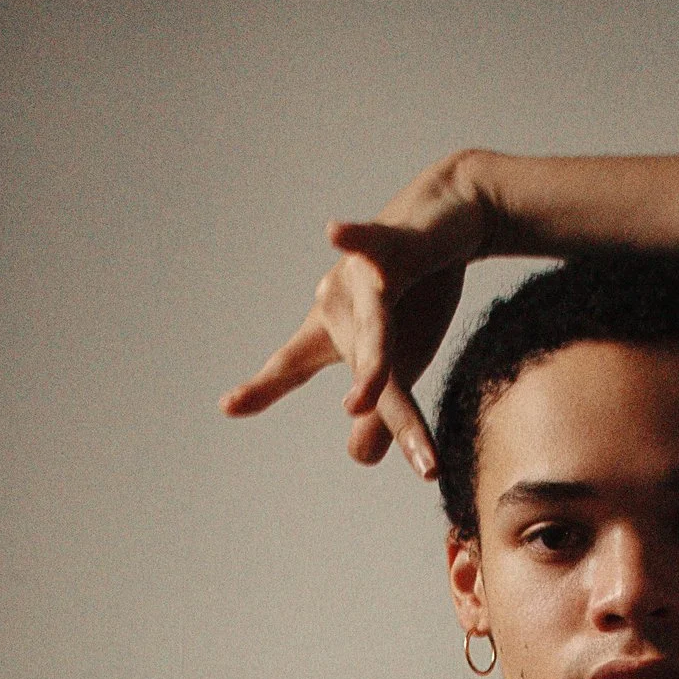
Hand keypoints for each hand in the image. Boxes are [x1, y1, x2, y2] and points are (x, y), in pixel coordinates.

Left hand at [220, 153, 494, 480]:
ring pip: (376, 326)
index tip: (227, 406)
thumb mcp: (404, 360)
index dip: (262, 388)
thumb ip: (380, 413)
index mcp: (337, 331)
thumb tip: (358, 459)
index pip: (294, 366)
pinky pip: (376, 242)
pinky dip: (355, 238)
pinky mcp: (397, 243)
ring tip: (360, 401)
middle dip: (370, 396)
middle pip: (364, 363)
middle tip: (354, 418)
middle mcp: (340, 304)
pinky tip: (333, 232)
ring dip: (373, 361)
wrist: (451, 219)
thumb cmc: (420, 292)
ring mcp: (364, 274)